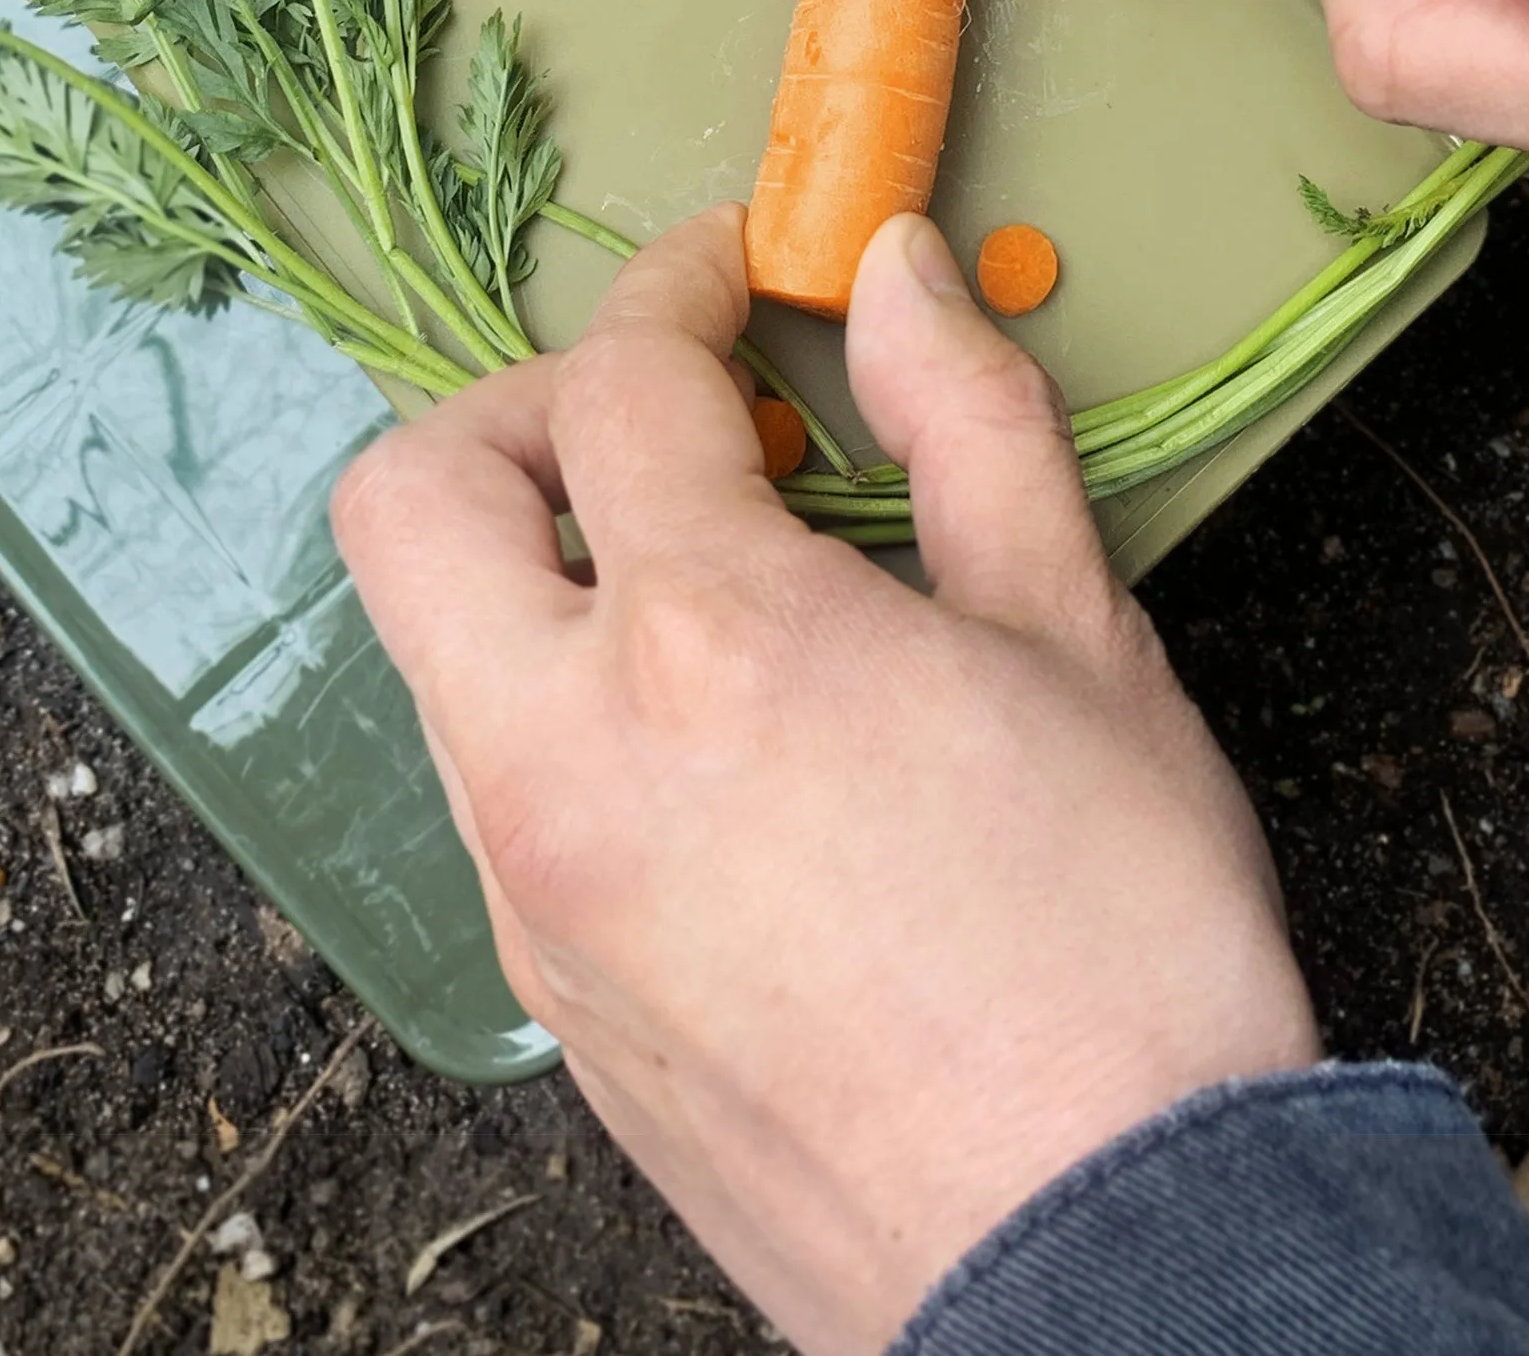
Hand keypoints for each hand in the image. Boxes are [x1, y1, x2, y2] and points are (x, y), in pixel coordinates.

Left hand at [331, 206, 1316, 1355]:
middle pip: (412, 501)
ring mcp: (535, 897)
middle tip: (671, 422)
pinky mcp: (552, 999)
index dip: (680, 287)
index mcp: (707, 644)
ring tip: (723, 584)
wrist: (1102, 1262)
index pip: (621, 384)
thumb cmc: (1117, 944)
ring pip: (439, 656)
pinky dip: (568, 705)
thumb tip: (894, 275)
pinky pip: (495, 792)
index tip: (739, 271)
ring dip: (542, 569)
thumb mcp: (1079, 638)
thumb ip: (968, 422)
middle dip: (523, 412)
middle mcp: (567, 763)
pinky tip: (725, 742)